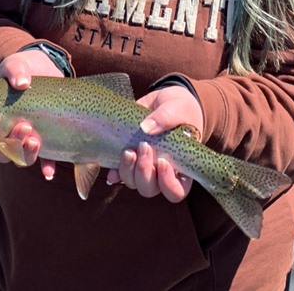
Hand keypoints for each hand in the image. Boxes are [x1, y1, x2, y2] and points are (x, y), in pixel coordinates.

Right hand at [0, 48, 64, 179]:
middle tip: (22, 126)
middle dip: (8, 144)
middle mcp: (4, 132)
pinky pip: (44, 160)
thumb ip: (14, 69)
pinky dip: (46, 167)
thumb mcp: (16, 64)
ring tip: (35, 138)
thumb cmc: (22, 69)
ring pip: (19, 157)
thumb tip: (21, 82)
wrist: (46, 70)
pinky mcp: (44, 139)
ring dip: (26, 153)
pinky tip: (49, 172)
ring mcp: (24, 137)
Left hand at [108, 85, 203, 202]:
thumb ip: (166, 117)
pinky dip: (114, 172)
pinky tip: (112, 168)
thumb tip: (145, 128)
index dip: (168, 184)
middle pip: (150, 189)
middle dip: (143, 173)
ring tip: (129, 150)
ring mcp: (144, 168)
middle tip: (143, 147)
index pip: (177, 191)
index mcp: (182, 167)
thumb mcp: (178, 109)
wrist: (164, 101)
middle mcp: (162, 173)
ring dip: (128, 170)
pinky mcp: (129, 159)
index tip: (163, 161)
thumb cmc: (180, 109)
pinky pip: (119, 174)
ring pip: (133, 183)